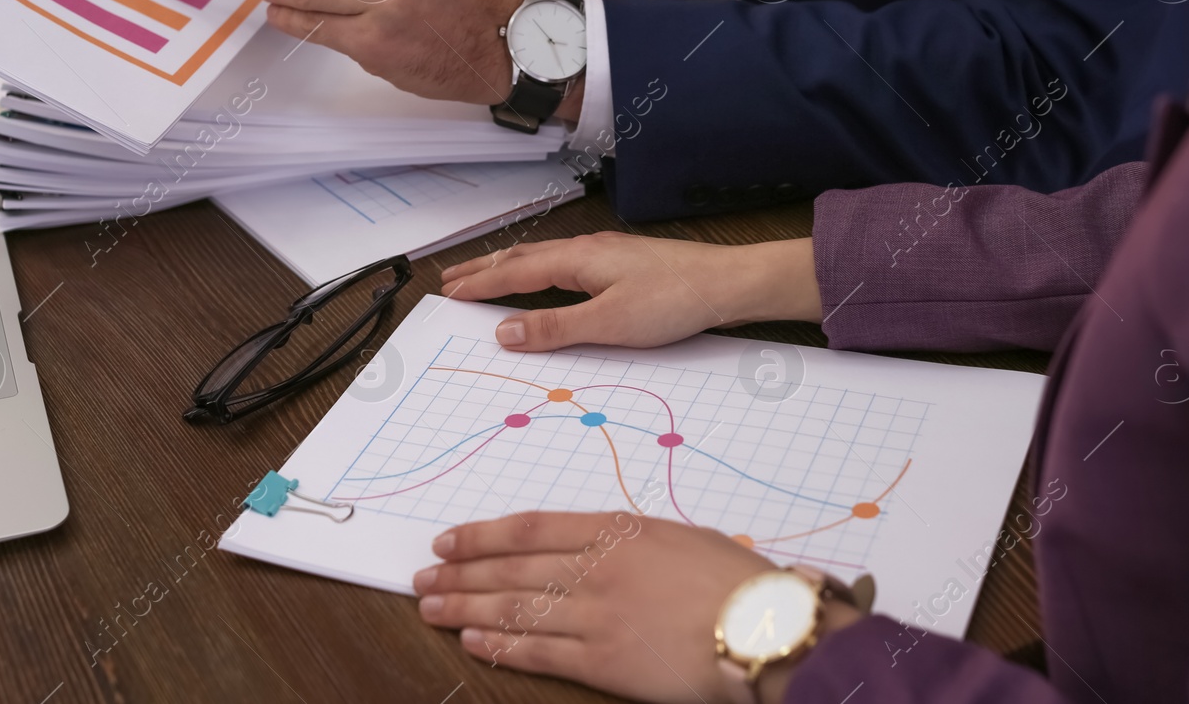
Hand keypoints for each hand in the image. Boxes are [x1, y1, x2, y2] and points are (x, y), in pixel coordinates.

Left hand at [414, 512, 859, 703]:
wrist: (765, 626)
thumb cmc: (735, 580)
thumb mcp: (678, 537)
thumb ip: (630, 540)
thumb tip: (597, 545)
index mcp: (616, 528)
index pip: (528, 528)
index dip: (481, 535)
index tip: (448, 539)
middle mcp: (596, 567)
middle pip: (510, 569)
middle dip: (460, 572)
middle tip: (423, 576)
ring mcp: (596, 615)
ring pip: (514, 609)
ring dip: (466, 609)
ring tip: (432, 608)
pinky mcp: (604, 661)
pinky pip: (539, 651)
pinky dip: (501, 646)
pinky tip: (474, 642)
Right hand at [439, 233, 822, 350]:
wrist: (728, 283)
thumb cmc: (675, 299)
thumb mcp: (609, 323)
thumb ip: (555, 328)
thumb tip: (505, 332)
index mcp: (577, 259)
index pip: (514, 272)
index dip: (479, 284)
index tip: (449, 293)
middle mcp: (587, 249)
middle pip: (523, 257)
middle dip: (485, 269)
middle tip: (453, 279)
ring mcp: (605, 254)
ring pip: (544, 257)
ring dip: (510, 268)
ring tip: (487, 276)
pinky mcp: (622, 263)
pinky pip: (565, 263)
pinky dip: (538, 271)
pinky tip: (547, 279)